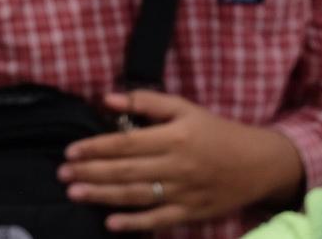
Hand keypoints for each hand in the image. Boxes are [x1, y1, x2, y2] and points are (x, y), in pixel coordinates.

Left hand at [59, 91, 304, 231]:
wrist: (260, 163)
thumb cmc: (214, 131)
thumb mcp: (183, 108)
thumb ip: (144, 102)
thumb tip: (105, 98)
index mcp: (174, 137)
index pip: (126, 143)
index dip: (95, 147)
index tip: (70, 151)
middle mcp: (178, 165)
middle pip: (127, 171)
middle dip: (91, 172)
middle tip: (62, 174)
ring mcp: (185, 192)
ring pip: (138, 195)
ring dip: (103, 195)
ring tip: (75, 193)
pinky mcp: (193, 213)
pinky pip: (160, 220)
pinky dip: (135, 223)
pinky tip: (111, 223)